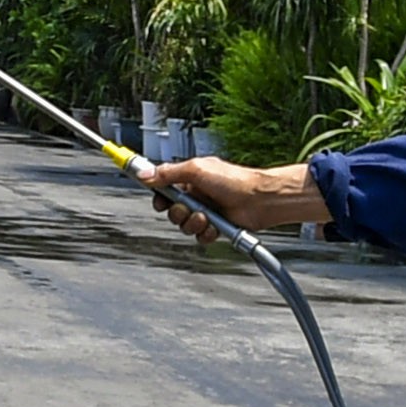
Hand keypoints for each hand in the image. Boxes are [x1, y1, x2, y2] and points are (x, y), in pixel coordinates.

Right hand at [143, 156, 320, 239]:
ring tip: (205, 216)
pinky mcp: (215, 227)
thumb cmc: (234, 180)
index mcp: (189, 179)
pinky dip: (206, 233)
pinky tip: (214, 226)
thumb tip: (145, 174)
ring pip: (185, 225)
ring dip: (193, 223)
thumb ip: (169, 173)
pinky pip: (200, 236)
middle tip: (187, 208)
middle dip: (178, 213)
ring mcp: (205, 212)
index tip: (159, 201)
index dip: (159, 196)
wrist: (259, 199)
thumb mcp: (196, 170)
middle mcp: (196, 195)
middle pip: (172, 211)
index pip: (164, 188)